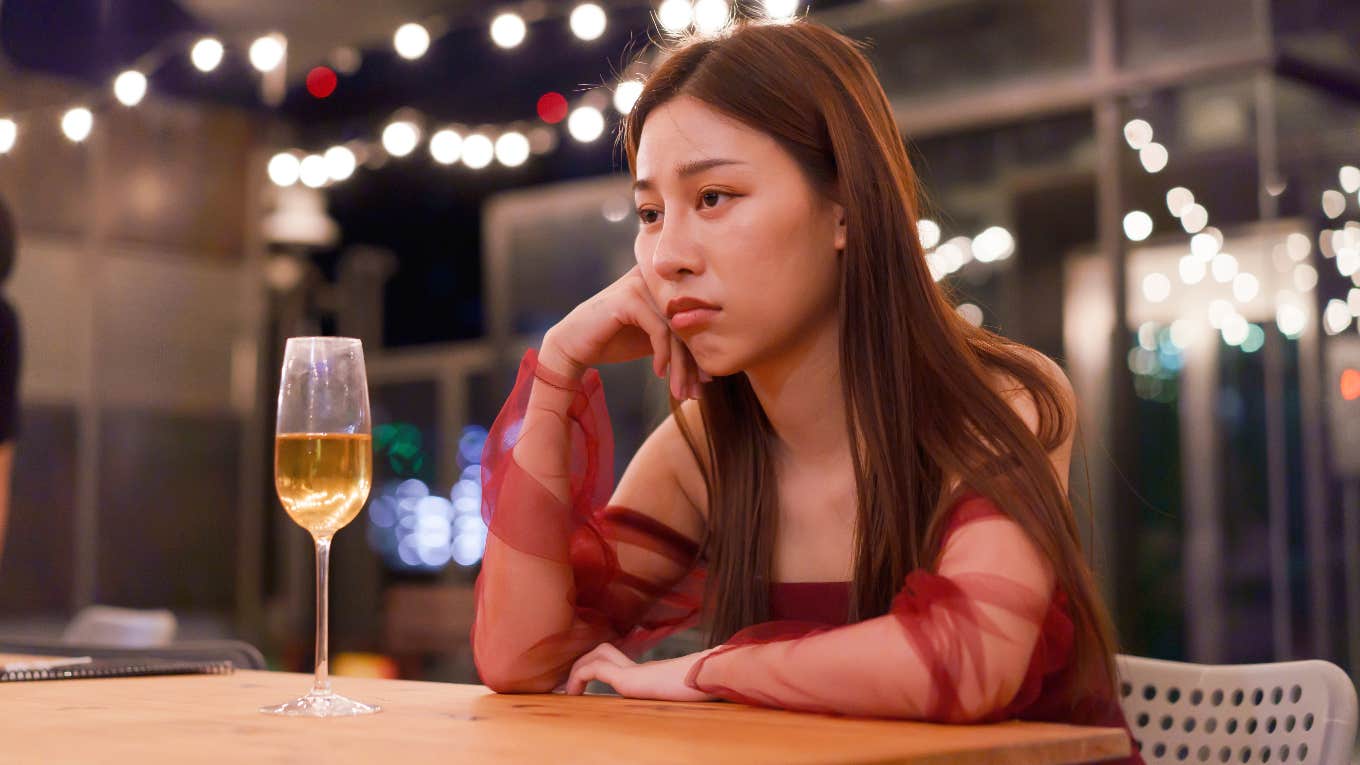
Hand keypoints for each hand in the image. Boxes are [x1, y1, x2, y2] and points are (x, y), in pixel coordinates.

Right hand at [539, 266, 709, 400]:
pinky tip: (659, 373)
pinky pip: (659, 329)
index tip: (703, 383)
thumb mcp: (653, 341)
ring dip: (680, 366)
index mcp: (663, 284)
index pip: (694, 318)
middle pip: (688, 323)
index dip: (701, 352)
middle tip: (695, 393)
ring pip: (676, 329)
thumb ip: (678, 343)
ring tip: (680, 392)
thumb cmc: (613, 341)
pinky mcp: (629, 297)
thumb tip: (711, 370)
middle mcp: (654, 279)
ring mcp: (641, 284)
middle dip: (693, 363)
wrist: (572, 346)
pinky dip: (662, 354)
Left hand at [561, 642, 718, 701]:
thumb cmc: (706, 689)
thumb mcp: (690, 696)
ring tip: (569, 691)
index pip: (619, 661)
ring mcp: (634, 670)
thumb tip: (692, 699)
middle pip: (605, 651)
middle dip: (584, 663)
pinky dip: (579, 677)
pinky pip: (594, 669)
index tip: (586, 687)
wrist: (712, 678)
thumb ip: (683, 694)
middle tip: (571, 686)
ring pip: (597, 655)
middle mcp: (640, 668)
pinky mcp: (629, 678)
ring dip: (578, 669)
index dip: (600, 666)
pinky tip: (574, 694)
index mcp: (651, 674)